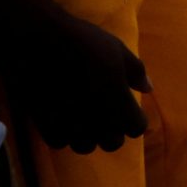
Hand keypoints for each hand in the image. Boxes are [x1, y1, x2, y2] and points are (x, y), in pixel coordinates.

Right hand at [0, 3, 151, 152]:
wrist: (38, 41)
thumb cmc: (84, 42)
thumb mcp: (117, 50)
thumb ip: (136, 72)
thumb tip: (148, 88)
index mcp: (120, 105)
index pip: (136, 128)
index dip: (135, 118)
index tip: (129, 108)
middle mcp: (98, 122)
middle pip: (112, 143)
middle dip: (113, 130)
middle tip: (105, 111)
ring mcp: (71, 127)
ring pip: (85, 146)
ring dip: (87, 135)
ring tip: (83, 116)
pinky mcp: (46, 126)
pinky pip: (60, 142)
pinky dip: (63, 133)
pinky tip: (62, 117)